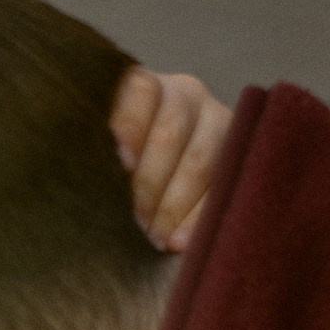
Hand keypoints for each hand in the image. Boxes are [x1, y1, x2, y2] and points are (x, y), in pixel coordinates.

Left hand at [112, 68, 234, 250]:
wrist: (165, 175)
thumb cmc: (117, 170)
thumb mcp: (105, 154)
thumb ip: (100, 157)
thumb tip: (89, 185)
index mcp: (145, 88)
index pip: (140, 90)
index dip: (131, 125)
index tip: (122, 163)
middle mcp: (185, 96)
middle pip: (170, 134)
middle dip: (150, 183)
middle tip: (135, 221)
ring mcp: (218, 122)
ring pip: (199, 162)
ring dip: (174, 205)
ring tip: (157, 238)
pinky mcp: (240, 154)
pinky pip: (224, 187)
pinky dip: (200, 217)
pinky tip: (181, 241)